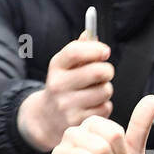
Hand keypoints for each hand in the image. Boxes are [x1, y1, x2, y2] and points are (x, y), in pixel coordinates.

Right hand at [17, 31, 114, 152]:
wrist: (46, 119)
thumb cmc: (63, 86)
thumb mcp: (65, 66)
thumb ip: (79, 48)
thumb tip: (90, 32)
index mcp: (56, 67)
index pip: (74, 51)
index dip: (95, 49)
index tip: (105, 51)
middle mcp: (58, 85)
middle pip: (98, 71)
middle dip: (107, 70)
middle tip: (105, 73)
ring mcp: (67, 105)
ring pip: (105, 91)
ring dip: (105, 90)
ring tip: (95, 92)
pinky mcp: (77, 122)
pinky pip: (104, 108)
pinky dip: (104, 107)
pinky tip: (93, 107)